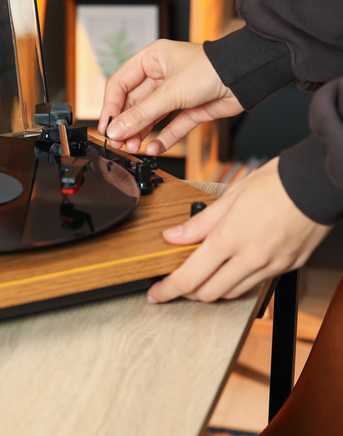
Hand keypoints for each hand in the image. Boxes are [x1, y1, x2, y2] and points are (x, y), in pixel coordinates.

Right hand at [98, 40, 243, 154]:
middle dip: (126, 125)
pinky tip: (152, 149)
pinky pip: (170, 127)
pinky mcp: (189, 110)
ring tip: (133, 148)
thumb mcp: (170, 92)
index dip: (110, 107)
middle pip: (133, 104)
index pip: (119, 85)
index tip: (106, 127)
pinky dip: (162, 139)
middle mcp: (160, 76)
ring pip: (149, 118)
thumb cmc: (212, 68)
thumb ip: (141, 114)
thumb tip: (116, 130)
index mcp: (151, 60)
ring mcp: (174, 94)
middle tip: (118, 143)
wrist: (247, 77)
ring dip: (140, 134)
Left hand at [147, 158, 331, 302]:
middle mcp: (251, 259)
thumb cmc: (277, 183)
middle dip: (187, 292)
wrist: (319, 182)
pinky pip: (255, 284)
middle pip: (208, 293)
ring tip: (202, 274)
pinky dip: (237, 282)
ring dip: (212, 289)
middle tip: (177, 282)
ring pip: (231, 293)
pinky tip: (231, 269)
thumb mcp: (229, 197)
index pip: (189, 278)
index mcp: (230, 239)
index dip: (167, 290)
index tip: (156, 293)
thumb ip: (198, 223)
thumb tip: (172, 236)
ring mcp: (271, 266)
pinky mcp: (287, 267)